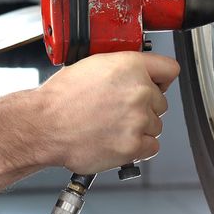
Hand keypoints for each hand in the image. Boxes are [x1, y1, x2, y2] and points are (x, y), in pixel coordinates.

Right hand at [36, 52, 180, 174]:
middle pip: (161, 102)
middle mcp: (139, 91)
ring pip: (155, 125)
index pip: (170, 69)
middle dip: (144, 107)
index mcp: (130, 66)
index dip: (161, 78)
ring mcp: (138, 119)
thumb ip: (121, 68)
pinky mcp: (133, 145)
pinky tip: (117, 139)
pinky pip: (151, 146)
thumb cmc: (60, 98)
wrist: (44, 125)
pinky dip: (138, 147)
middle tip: (118, 110)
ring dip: (139, 127)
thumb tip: (135, 75)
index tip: (157, 84)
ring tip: (111, 126)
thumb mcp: (91, 66)